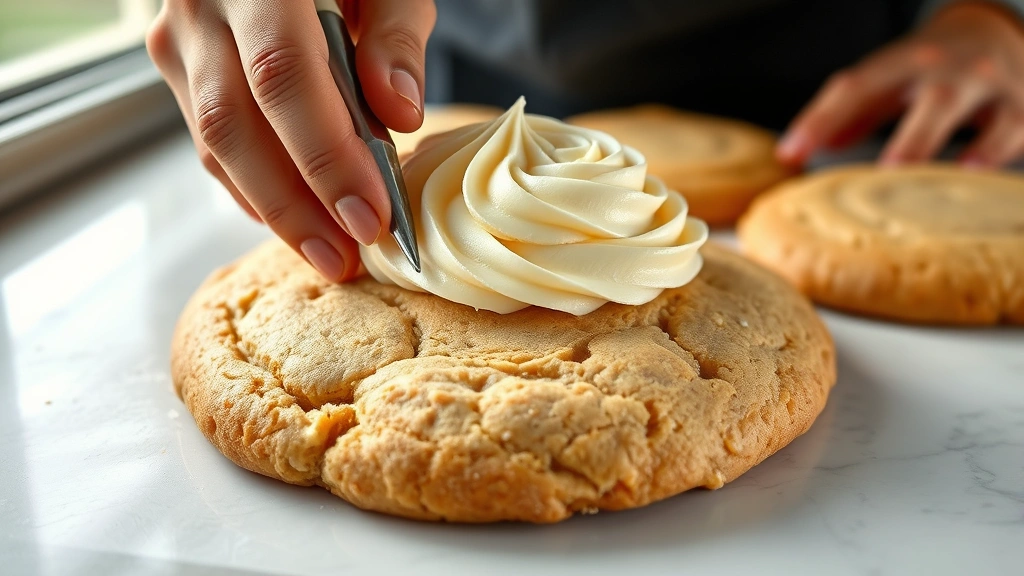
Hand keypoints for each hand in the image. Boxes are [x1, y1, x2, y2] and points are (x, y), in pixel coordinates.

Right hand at [147, 0, 435, 280]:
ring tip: (329, 253)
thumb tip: (400, 116)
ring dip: (274, 208)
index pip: (283, 77)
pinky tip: (297, 218)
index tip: (370, 215)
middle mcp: (201, 6)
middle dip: (295, 204)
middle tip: (347, 257)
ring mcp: (178, 39)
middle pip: (234, 124)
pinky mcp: (180, 67)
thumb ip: (397, 37)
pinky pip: (211, 143)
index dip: (326, 156)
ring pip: (215, 143)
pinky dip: (255, 187)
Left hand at [778, 2, 1023, 167]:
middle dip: (912, 138)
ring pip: (989, 117)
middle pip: (932, 102)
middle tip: (887, 170)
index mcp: (904, 62)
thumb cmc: (929, 68)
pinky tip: (979, 175)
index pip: (856, 87)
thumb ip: (849, 114)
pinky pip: (1018, 129)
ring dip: (974, 147)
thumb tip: (797, 152)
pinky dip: (1001, 152)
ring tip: (955, 173)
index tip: (789, 154)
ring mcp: (994, 86)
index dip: (820, 119)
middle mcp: (950, 70)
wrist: (996, 29)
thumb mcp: (887, 80)